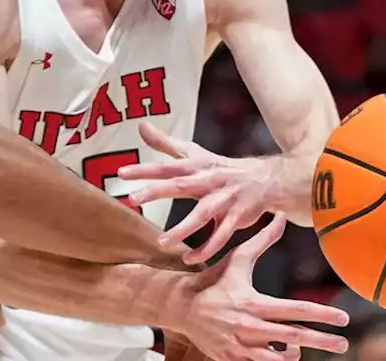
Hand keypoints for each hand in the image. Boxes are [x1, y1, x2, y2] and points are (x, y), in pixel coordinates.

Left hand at [119, 123, 278, 263]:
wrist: (264, 179)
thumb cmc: (219, 167)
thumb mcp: (193, 153)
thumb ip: (165, 143)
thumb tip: (141, 125)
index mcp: (195, 165)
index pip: (166, 166)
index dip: (144, 169)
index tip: (121, 173)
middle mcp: (208, 180)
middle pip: (181, 185)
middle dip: (158, 191)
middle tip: (133, 199)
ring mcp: (224, 199)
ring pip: (203, 214)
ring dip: (183, 228)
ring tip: (162, 242)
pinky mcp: (237, 217)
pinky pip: (221, 235)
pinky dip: (207, 249)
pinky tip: (190, 259)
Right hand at [165, 215, 347, 360]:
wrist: (180, 306)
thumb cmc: (213, 280)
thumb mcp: (237, 259)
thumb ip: (262, 241)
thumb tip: (280, 217)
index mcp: (252, 303)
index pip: (295, 310)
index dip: (322, 314)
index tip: (344, 318)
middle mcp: (248, 327)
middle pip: (293, 337)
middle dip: (321, 341)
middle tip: (343, 344)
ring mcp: (239, 346)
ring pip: (277, 359)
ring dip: (294, 355)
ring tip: (303, 349)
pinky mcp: (230, 358)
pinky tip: (282, 353)